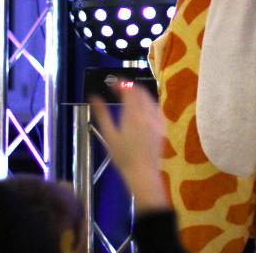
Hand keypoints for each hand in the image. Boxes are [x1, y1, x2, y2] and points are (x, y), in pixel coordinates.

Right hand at [90, 86, 169, 211]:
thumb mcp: (109, 136)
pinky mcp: (162, 126)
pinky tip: (143, 107)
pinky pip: (156, 107)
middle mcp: (147, 113)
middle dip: (130, 86)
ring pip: (150, 97)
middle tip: (119, 88)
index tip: (112, 82)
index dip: (121, 83)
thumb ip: (102, 114)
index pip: (129, 90)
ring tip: (129, 95)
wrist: (142, 173)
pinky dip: (148, 102)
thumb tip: (93, 97)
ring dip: (140, 92)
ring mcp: (156, 119)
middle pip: (140, 91)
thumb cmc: (122, 156)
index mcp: (132, 114)